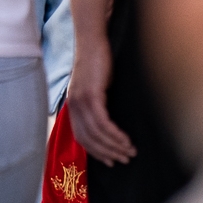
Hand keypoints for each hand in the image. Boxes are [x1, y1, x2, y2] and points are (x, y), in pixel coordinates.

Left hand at [66, 28, 137, 163]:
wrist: (92, 41)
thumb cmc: (97, 63)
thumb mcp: (95, 87)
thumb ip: (97, 104)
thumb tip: (109, 121)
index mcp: (73, 106)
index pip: (82, 137)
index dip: (95, 152)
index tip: (110, 161)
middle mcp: (73, 106)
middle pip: (88, 139)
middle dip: (107, 153)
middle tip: (124, 160)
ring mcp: (81, 101)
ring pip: (97, 133)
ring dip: (114, 146)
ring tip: (130, 151)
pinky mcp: (91, 95)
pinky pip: (102, 122)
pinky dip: (114, 134)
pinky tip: (126, 139)